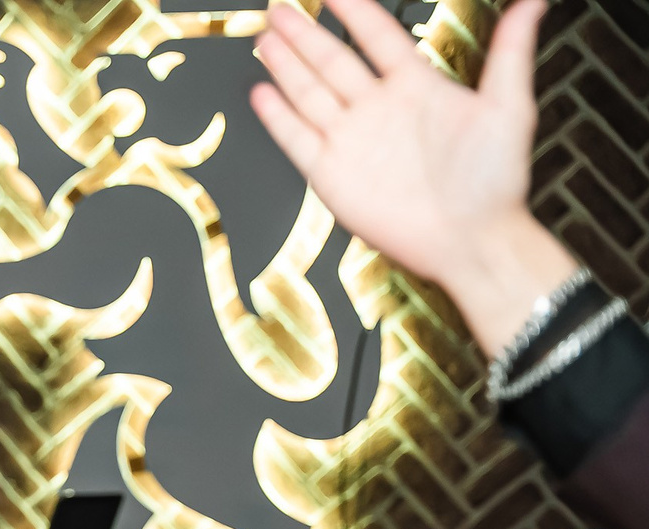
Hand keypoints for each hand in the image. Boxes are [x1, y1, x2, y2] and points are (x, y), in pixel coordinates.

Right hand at [250, 0, 574, 351]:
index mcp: (417, 88)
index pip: (378, 38)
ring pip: (310, 92)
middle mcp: (379, 110)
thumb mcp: (509, 107)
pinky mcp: (331, 173)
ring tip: (268, 38)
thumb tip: (532, 3)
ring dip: (286, 65)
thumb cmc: (494, 181)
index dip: (355, 12)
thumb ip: (512, 52)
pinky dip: (278, 117)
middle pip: (333, 61)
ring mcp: (352, 140)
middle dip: (305, 34)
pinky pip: (297, 139)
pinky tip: (262, 93)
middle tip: (282, 9)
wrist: (469, 238)